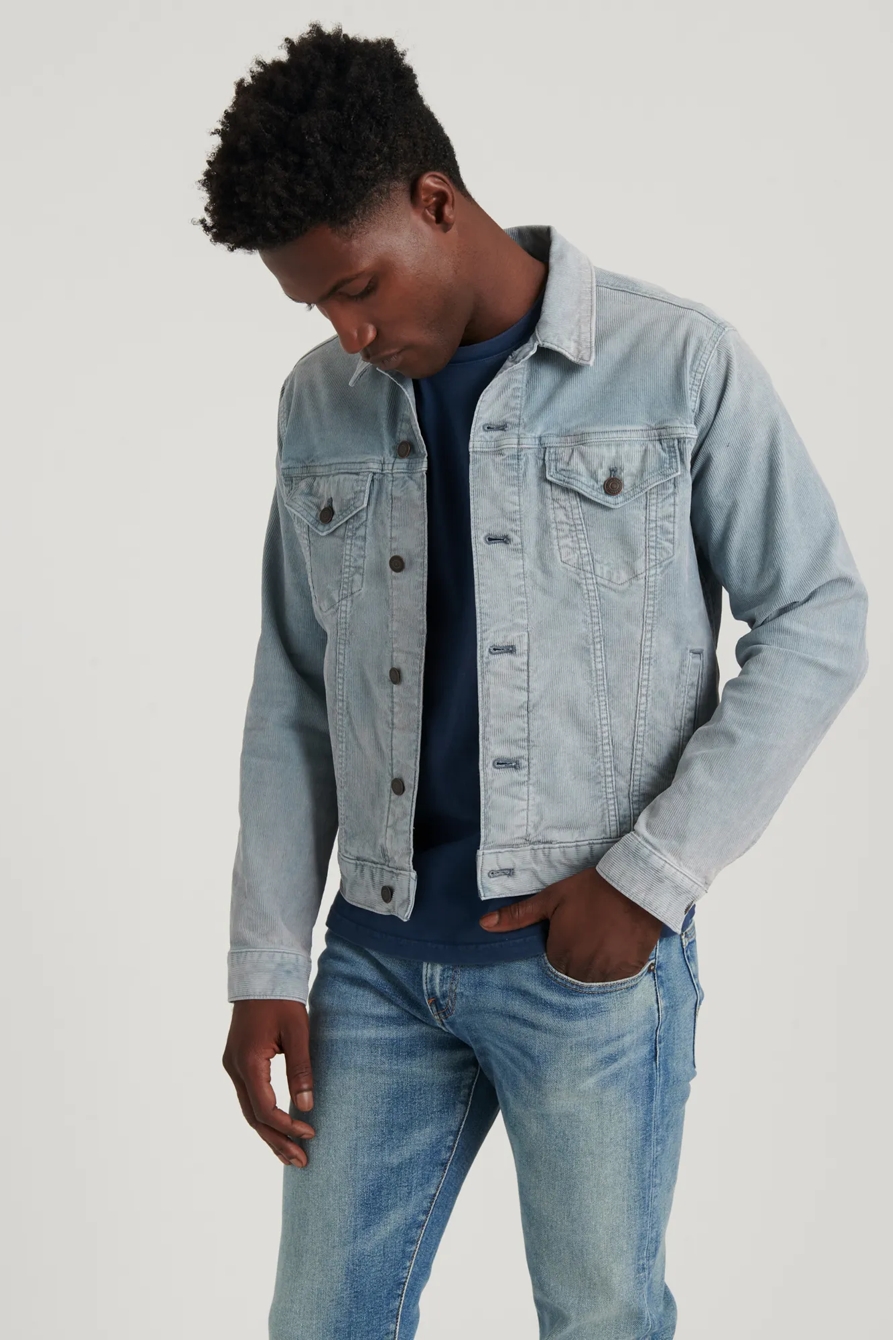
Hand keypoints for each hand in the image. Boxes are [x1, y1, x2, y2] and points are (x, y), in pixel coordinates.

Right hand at [222, 1000, 315, 1167]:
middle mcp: (234, 1068)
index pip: (265, 1108)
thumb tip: (308, 1106)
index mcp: (248, 1062)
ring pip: (249, 1110)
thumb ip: (301, 1069)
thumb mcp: (298, 1032)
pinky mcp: (238, 1062)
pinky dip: (263, 1116)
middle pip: (254, 1117)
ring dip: (269, 1133)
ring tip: (290, 1155)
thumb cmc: (282, 1000)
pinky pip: (249, 1098)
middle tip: (301, 1162)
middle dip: (277, 1141)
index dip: (288, 1126)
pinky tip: (278, 1129)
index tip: (311, 1133)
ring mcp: (233, 1066)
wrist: (261, 974)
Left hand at [479, 867, 663, 982]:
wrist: (634, 887)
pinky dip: (615, 966)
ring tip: (604, 939)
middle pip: (572, 974)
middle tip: (589, 933)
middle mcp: (580, 972)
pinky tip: (618, 945)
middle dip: (576, 958)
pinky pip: (616, 979)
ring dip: (596, 964)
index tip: (571, 931)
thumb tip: (483, 924)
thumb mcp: (550, 899)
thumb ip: (518, 916)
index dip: (561, 946)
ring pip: (594, 979)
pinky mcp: (628, 972)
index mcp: (558, 955)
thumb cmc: (589, 891)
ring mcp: (605, 975)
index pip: (552, 964)